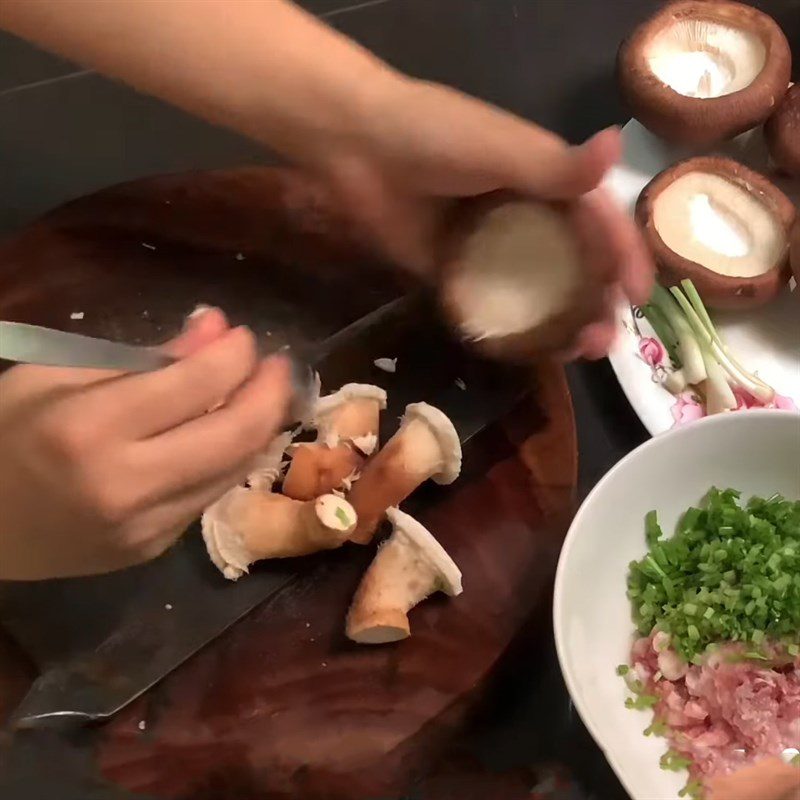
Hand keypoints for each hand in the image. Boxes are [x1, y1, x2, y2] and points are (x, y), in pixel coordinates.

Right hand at [0, 307, 290, 579]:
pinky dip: (232, 459)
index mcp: (88, 430)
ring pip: (233, 470)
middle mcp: (125, 485)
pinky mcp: (152, 550)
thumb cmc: (3, 433)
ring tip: (267, 393)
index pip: (194, 385)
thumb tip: (216, 328)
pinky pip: (210, 495)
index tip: (244, 336)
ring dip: (262, 426)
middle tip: (278, 365)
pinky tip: (233, 433)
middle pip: (233, 435)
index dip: (233, 354)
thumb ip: (145, 357)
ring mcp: (144, 527)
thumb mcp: (57, 376)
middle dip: (269, 393)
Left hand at [325, 78, 653, 358]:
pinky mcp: (451, 270)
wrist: (357, 148)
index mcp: (543, 178)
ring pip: (534, 289)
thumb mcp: (503, 147)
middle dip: (596, 300)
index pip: (596, 220)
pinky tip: (528, 351)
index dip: (622, 254)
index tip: (639, 294)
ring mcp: (485, 245)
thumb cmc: (436, 135)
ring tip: (580, 351)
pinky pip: (487, 303)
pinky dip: (510, 326)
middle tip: (607, 339)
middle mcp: (521, 213)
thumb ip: (556, 167)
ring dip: (560, 321)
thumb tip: (618, 147)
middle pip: (571, 262)